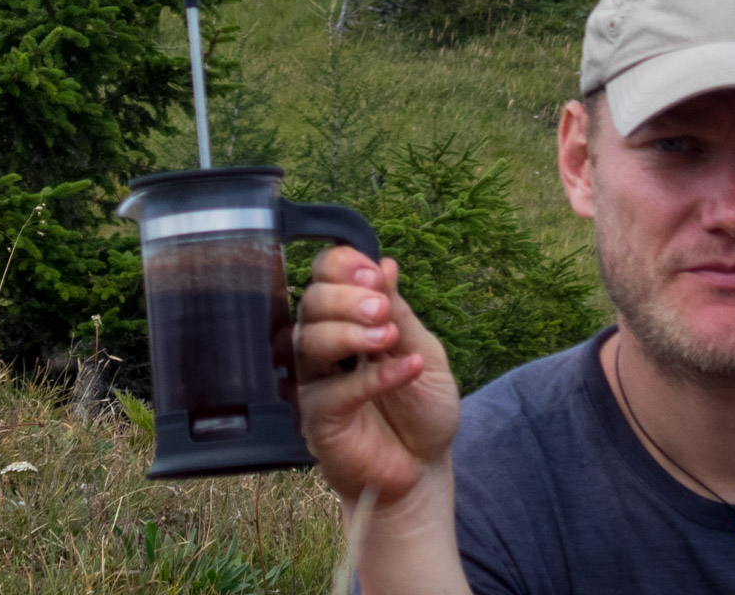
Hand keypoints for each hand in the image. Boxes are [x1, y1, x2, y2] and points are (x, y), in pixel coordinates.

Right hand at [295, 247, 460, 506]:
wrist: (425, 469)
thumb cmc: (422, 410)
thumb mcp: (425, 352)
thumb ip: (401, 313)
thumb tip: (385, 265)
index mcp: (347, 319)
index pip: (324, 277)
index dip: (342, 267)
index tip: (375, 275)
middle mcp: (324, 345)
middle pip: (311, 303)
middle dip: (346, 298)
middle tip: (382, 309)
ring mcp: (316, 382)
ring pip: (309, 342)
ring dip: (351, 332)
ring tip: (390, 338)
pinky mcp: (318, 419)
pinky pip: (334, 391)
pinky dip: (372, 377)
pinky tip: (407, 368)